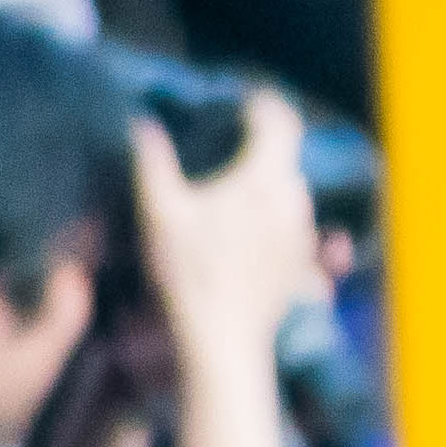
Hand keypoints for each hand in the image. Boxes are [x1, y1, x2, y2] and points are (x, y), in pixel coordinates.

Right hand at [132, 94, 327, 358]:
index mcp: (263, 180)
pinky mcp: (301, 266)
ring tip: (234, 190)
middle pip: (286, 159)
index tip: (245, 104)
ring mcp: (302, 236)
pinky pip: (294, 228)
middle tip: (231, 145)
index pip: (281, 123)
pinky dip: (275, 219)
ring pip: (292, 194)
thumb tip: (143, 125)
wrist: (222, 342)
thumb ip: (152, 162)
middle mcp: (293, 203)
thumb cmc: (189, 275)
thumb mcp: (159, 213)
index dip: (265, 106)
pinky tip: (244, 232)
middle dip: (263, 147)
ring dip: (269, 186)